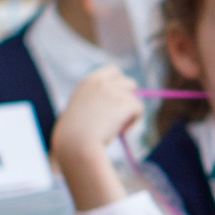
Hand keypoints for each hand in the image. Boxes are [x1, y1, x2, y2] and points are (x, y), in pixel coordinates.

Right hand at [52, 65, 143, 212]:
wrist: (76, 144)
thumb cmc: (76, 135)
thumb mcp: (83, 113)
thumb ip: (98, 103)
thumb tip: (121, 105)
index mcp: (88, 82)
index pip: (113, 70)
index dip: (120, 83)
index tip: (120, 97)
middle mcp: (101, 82)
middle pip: (129, 82)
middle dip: (129, 98)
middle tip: (122, 115)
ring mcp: (114, 90)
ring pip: (134, 98)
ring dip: (129, 112)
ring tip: (116, 127)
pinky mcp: (125, 101)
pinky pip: (139, 110)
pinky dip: (133, 122)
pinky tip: (120, 131)